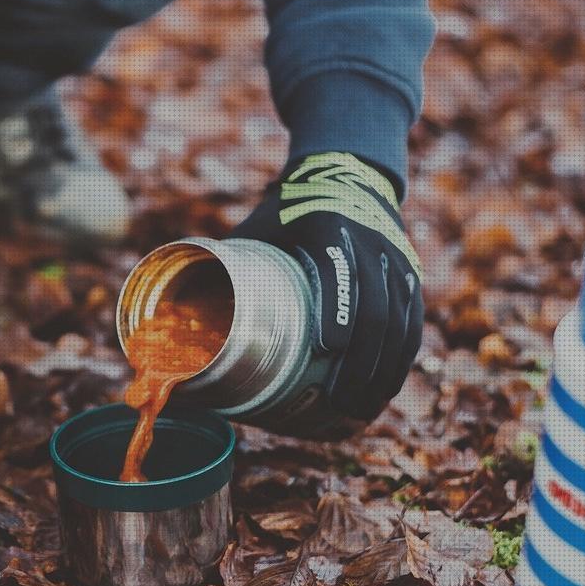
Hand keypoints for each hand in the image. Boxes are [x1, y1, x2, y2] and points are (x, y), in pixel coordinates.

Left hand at [229, 152, 423, 431]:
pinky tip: (382, 394)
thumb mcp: (256, 227)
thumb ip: (222, 267)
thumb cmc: (285, 212)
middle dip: (361, 361)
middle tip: (338, 402)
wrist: (344, 174)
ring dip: (382, 371)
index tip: (327, 346)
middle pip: (376, 307)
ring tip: (360, 411)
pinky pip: (411, 325)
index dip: (336, 307)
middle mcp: (370, 243)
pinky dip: (399, 363)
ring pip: (400, 323)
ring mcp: (396, 261)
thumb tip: (173, 320)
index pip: (338, 266)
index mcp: (327, 225)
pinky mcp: (410, 278)